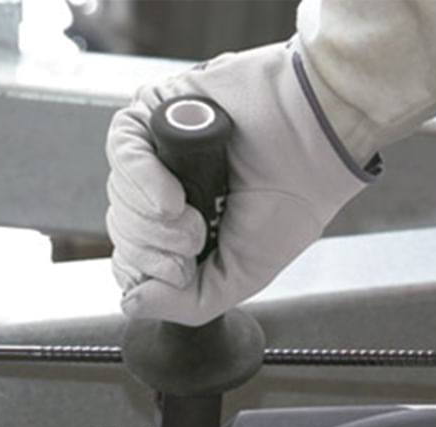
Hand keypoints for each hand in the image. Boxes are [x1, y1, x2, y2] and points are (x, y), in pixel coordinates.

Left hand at [105, 42, 373, 326]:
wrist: (315, 148)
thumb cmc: (290, 205)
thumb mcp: (239, 278)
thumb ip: (185, 303)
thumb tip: (130, 304)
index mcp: (183, 230)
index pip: (131, 260)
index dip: (146, 274)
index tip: (182, 273)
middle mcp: (167, 192)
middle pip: (123, 231)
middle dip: (153, 249)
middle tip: (195, 243)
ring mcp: (160, 152)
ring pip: (120, 194)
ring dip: (154, 220)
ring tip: (197, 217)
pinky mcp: (159, 113)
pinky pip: (122, 149)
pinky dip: (141, 179)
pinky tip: (172, 198)